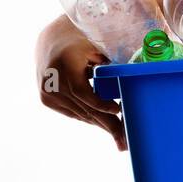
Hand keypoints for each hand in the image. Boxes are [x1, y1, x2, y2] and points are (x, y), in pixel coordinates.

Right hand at [35, 16, 127, 150]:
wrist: (52, 40)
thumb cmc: (83, 39)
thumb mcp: (98, 46)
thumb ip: (112, 63)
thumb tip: (136, 82)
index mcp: (65, 63)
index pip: (83, 92)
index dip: (101, 104)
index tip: (119, 111)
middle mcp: (52, 80)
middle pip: (84, 108)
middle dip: (108, 125)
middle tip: (126, 142)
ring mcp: (47, 92)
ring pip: (81, 114)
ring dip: (102, 126)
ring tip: (121, 139)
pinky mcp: (46, 99)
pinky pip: (74, 113)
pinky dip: (91, 118)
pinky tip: (106, 126)